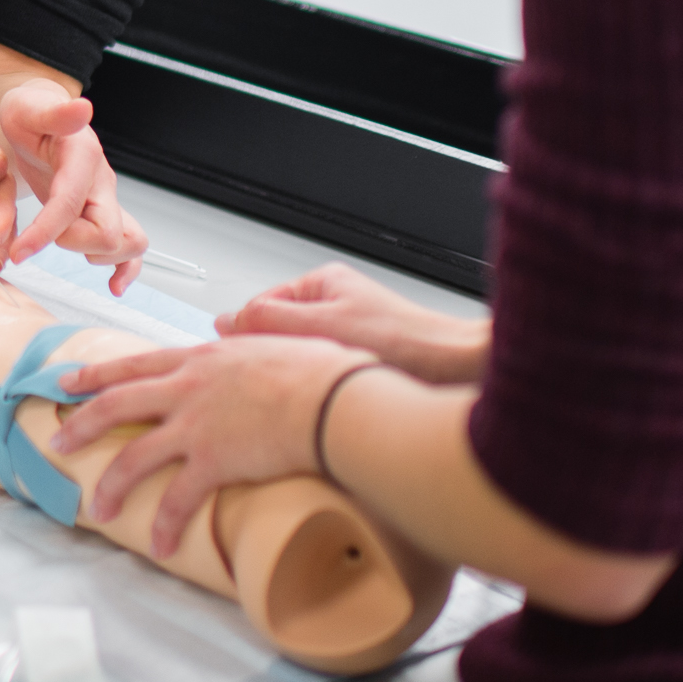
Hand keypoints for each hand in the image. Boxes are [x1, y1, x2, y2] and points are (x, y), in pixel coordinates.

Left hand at [0, 81, 146, 292]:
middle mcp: (103, 182)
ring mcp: (108, 200)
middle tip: (36, 238)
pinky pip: (130, 248)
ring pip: (127, 242)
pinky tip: (114, 286)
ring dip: (97, 256)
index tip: (19, 253)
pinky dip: (126, 270)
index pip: (71, 203)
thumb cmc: (30, 115)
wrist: (40, 119)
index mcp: (83, 158)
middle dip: (70, 244)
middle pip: (108, 232)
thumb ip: (55, 112)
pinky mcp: (104, 214)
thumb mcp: (29, 107)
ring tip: (63, 245)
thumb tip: (81, 107)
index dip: (46, 232)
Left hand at [48, 337, 365, 558]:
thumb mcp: (274, 340)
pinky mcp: (213, 460)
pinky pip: (178, 499)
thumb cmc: (318, 370)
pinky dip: (165, 524)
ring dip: (111, 484)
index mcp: (202, 357)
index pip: (136, 363)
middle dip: (81, 424)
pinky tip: (158, 543)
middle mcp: (188, 387)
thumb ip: (250, 340)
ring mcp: (196, 424)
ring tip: (96, 507)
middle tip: (57, 439)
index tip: (71, 381)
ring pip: (134, 455)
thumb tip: (246, 335)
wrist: (331, 397)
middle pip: (117, 404)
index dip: (99, 374)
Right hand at [224, 264, 487, 383]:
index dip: (250, 338)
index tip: (241, 362)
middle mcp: (333, 304)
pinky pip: (322, 373)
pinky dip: (320, 385)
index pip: (261, 308)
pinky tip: (329, 397)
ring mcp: (346, 334)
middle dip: (277, 358)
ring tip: (314, 386)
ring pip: (300, 358)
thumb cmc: (405, 340)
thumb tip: (226, 321)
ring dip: (301, 374)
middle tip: (281, 378)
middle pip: (279, 335)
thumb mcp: (322, 324)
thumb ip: (268, 320)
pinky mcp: (358, 361)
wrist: (457, 368)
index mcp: (321, 284)